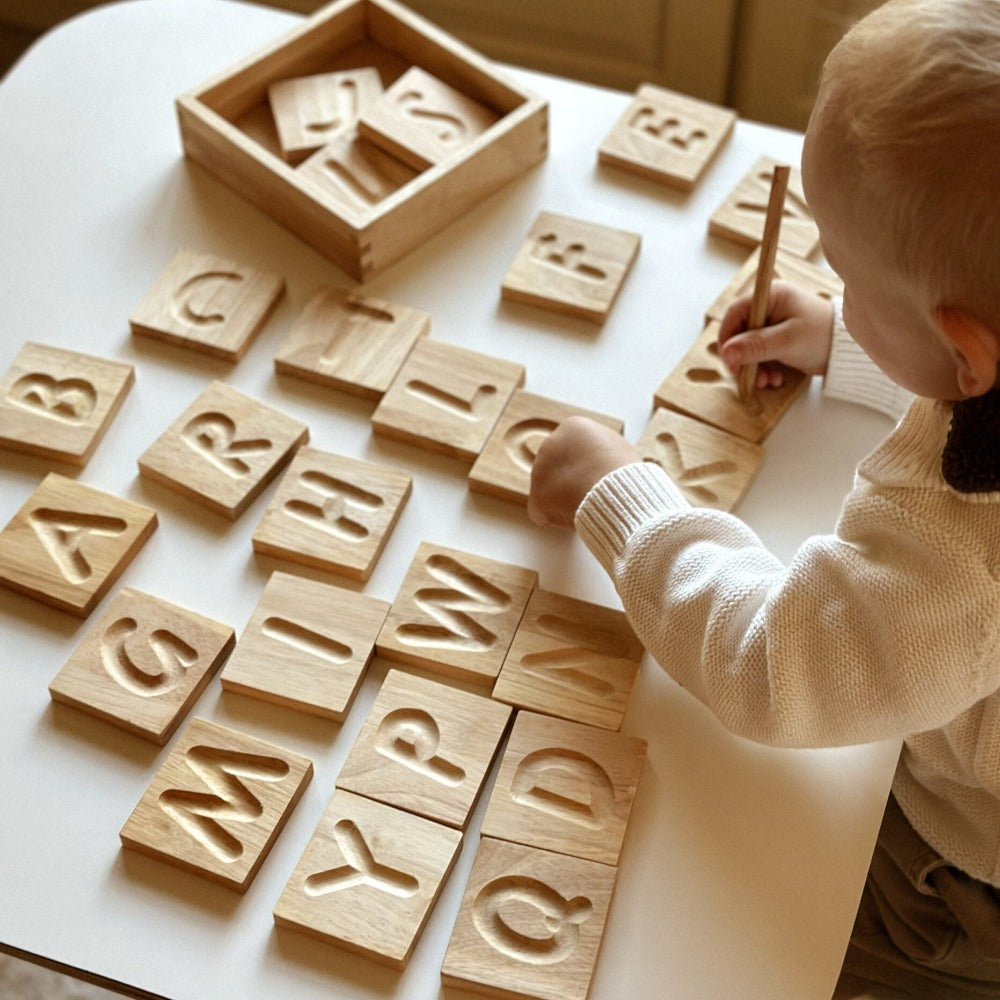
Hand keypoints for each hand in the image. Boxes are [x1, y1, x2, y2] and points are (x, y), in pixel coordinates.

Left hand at [527, 416, 640, 528]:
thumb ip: (600, 452)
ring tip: (589, 505)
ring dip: (566, 499)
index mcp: (572, 428)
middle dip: (571, 481)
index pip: (573, 448)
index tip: (597, 476)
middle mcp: (549, 445)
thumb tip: (599, 464)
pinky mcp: (536, 499)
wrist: (615, 491)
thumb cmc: (623, 471)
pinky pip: (546, 512)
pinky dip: (560, 519)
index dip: (586, 466)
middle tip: (592, 493)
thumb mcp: (618, 448)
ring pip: (551, 490)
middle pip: (558, 467)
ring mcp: (539, 472)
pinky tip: (577, 517)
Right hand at [718, 280, 834, 388]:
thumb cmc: (823, 337)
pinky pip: (759, 353)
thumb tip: (727, 352)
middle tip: (749, 377)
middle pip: (739, 332)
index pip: (735, 313)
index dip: (728, 338)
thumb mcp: (787, 342)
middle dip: (743, 357)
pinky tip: (774, 378)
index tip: (730, 362)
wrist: (848, 351)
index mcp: (771, 296)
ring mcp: (773, 322)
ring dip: (753, 367)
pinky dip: (763, 367)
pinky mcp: (777, 337)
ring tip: (766, 381)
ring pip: (748, 346)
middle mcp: (769, 306)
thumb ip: (755, 346)